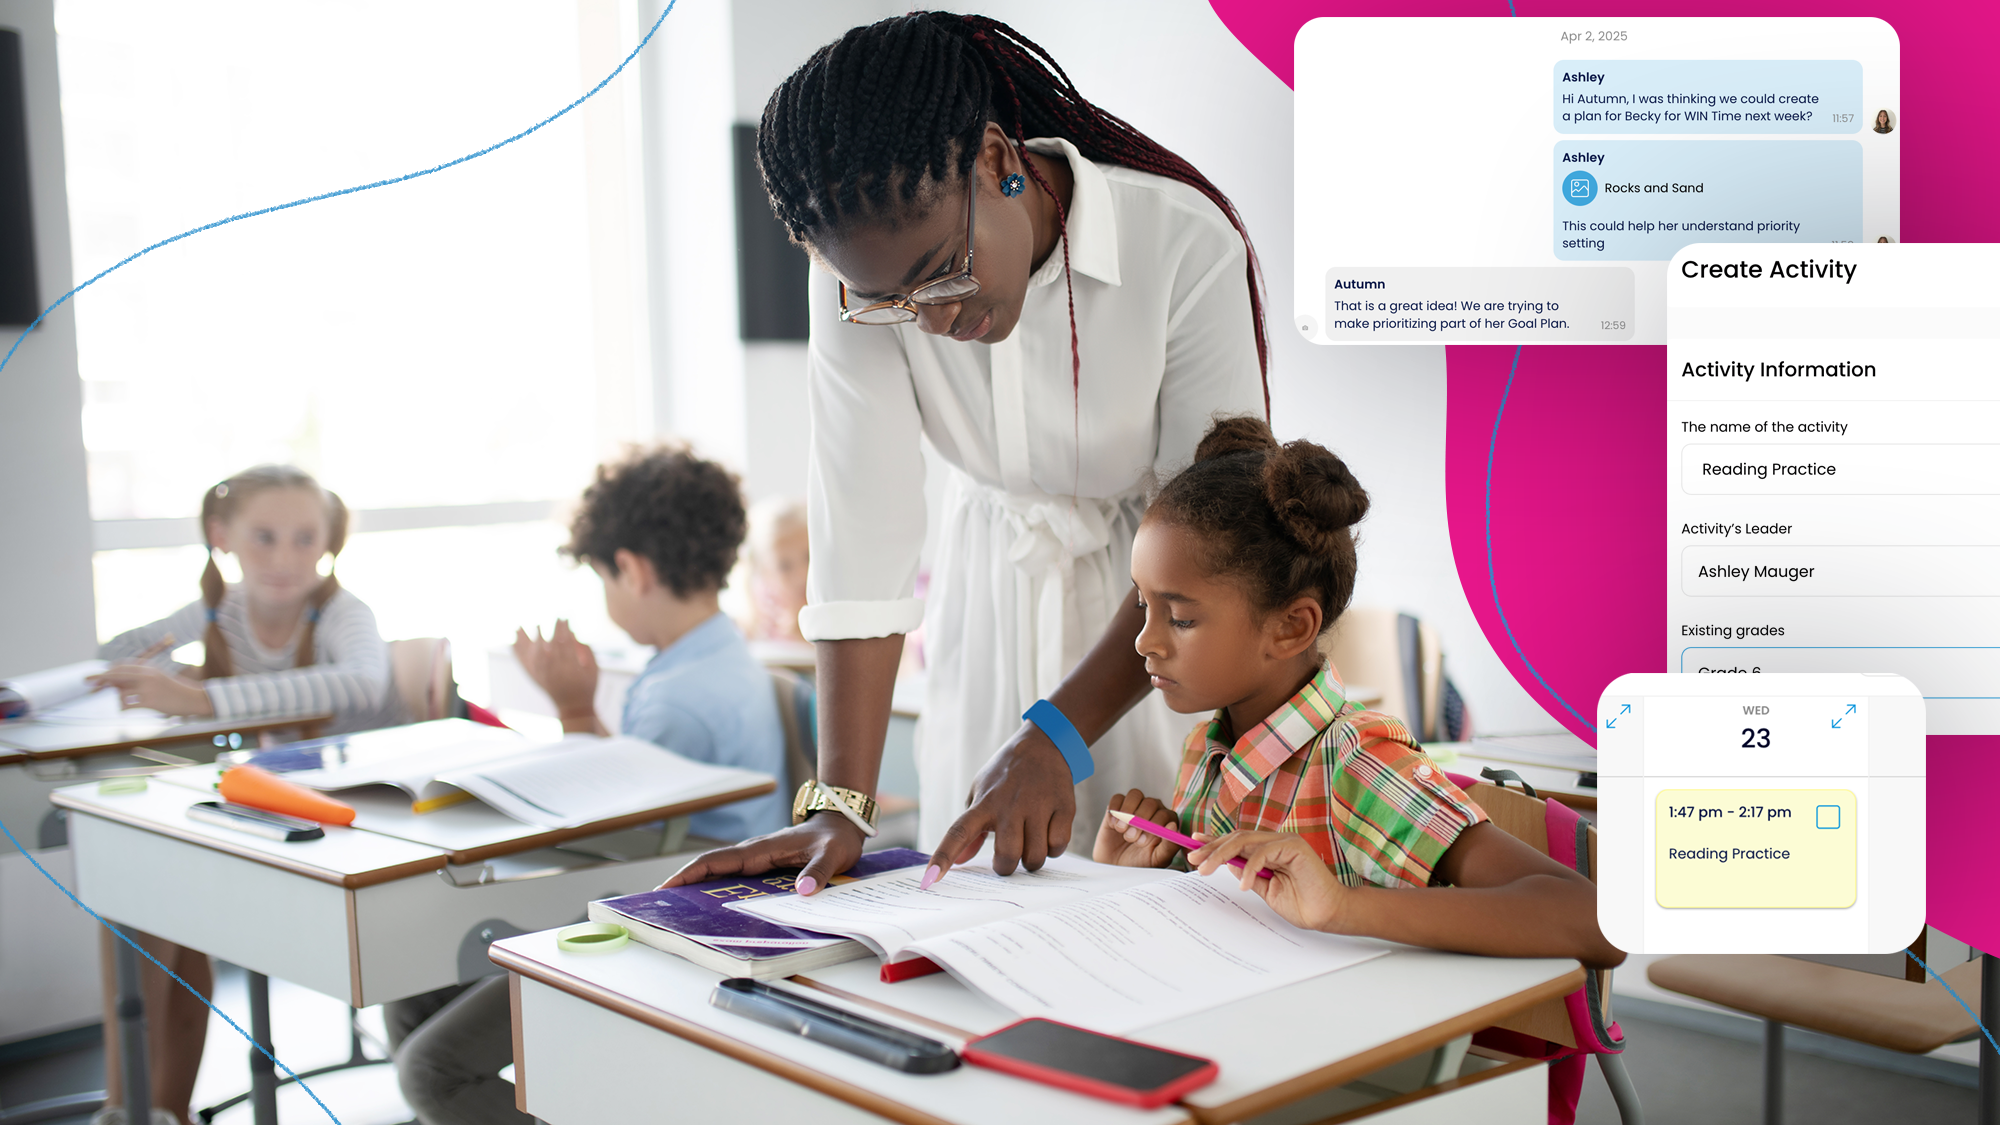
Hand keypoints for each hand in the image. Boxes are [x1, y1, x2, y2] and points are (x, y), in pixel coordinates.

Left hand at [87, 665, 213, 716]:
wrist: (195, 698)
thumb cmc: (176, 691)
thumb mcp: (159, 678)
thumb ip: (140, 678)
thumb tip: (119, 684)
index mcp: (149, 669)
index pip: (122, 666)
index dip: (107, 671)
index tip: (95, 676)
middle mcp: (147, 676)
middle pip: (116, 675)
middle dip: (99, 678)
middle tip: (86, 682)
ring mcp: (148, 688)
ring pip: (121, 692)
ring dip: (118, 699)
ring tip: (124, 704)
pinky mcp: (150, 701)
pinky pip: (128, 705)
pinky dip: (124, 708)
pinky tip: (127, 710)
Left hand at [514, 620, 598, 727]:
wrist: (573, 707)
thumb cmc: (587, 686)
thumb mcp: (594, 669)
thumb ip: (586, 651)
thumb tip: (572, 633)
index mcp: (571, 670)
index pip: (566, 645)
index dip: (564, 630)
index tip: (564, 618)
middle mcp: (555, 673)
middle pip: (550, 647)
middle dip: (551, 631)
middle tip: (553, 618)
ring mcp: (543, 676)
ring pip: (534, 655)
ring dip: (529, 639)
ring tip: (523, 626)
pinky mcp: (536, 678)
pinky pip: (524, 663)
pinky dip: (518, 651)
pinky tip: (513, 640)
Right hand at [660, 811, 864, 895]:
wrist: (841, 825)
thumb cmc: (836, 838)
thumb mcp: (833, 855)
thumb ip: (819, 872)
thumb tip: (804, 891)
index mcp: (761, 849)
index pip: (716, 860)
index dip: (689, 874)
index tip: (666, 888)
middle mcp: (753, 853)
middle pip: (709, 868)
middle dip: (683, 884)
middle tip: (660, 907)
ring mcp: (756, 859)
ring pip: (719, 873)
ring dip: (697, 887)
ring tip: (677, 912)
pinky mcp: (763, 865)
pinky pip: (733, 876)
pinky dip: (716, 888)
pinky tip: (712, 906)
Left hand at [930, 723, 1075, 879]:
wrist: (1044, 744)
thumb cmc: (1006, 775)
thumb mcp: (982, 793)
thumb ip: (971, 830)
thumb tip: (961, 861)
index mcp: (984, 803)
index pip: (958, 833)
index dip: (943, 857)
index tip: (930, 879)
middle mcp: (1009, 805)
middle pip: (1007, 856)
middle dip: (1007, 867)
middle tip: (1010, 857)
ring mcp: (1038, 805)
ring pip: (1035, 857)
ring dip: (1032, 859)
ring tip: (1031, 843)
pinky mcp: (1063, 807)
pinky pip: (1058, 846)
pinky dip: (1053, 848)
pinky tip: (1048, 833)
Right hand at [1093, 789, 1182, 867]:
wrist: (1116, 866)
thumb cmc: (1140, 863)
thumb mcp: (1156, 860)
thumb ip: (1168, 846)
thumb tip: (1173, 826)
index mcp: (1167, 822)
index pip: (1166, 814)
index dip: (1154, 825)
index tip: (1142, 842)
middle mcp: (1154, 810)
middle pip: (1151, 803)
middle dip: (1139, 820)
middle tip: (1130, 838)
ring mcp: (1136, 806)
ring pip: (1135, 795)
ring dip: (1127, 812)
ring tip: (1121, 830)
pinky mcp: (1118, 806)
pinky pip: (1118, 798)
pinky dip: (1115, 809)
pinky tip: (1113, 824)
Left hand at [1191, 830, 1348, 932]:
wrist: (1327, 914)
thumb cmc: (1302, 904)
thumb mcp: (1265, 889)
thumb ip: (1249, 874)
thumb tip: (1227, 863)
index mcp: (1268, 850)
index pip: (1237, 841)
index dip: (1214, 840)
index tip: (1193, 844)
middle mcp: (1276, 841)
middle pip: (1237, 838)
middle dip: (1211, 848)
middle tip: (1193, 861)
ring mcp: (1285, 841)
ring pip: (1245, 841)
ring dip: (1222, 855)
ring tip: (1206, 870)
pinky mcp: (1295, 847)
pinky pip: (1264, 852)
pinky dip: (1250, 867)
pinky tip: (1244, 885)